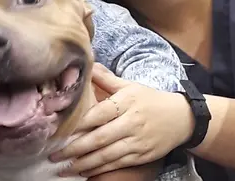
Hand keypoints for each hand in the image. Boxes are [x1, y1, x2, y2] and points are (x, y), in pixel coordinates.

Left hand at [52, 63, 192, 176]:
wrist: (182, 118)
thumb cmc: (150, 99)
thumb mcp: (129, 85)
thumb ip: (105, 78)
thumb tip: (86, 64)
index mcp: (126, 102)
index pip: (99, 114)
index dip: (79, 123)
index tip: (59, 128)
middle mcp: (131, 123)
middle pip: (99, 138)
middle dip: (74, 147)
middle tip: (53, 153)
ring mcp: (136, 141)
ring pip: (106, 155)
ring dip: (83, 163)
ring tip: (63, 167)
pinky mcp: (141, 156)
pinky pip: (116, 164)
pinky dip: (99, 169)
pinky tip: (84, 171)